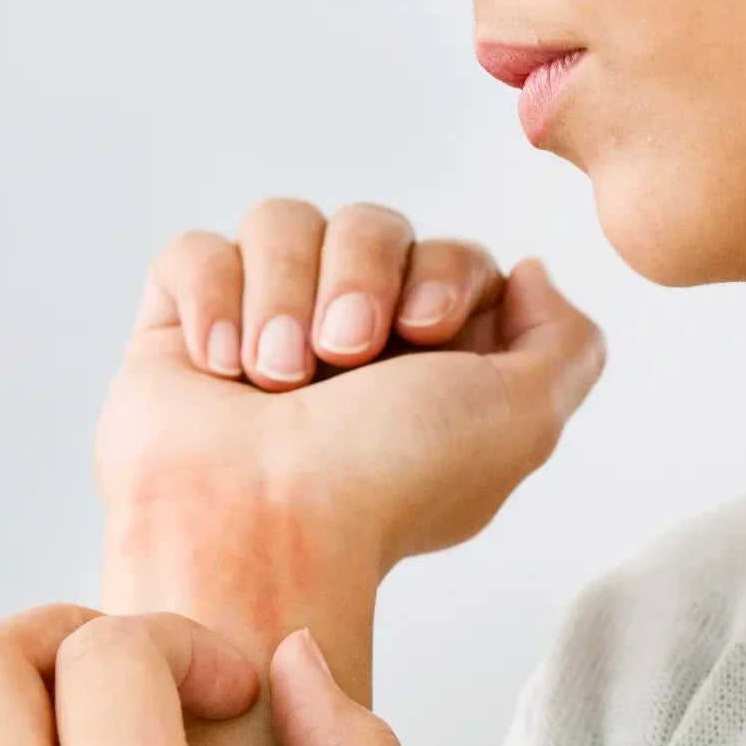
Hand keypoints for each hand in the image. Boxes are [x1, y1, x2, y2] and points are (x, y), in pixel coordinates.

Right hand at [98, 200, 606, 577]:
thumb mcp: (525, 416)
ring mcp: (262, 329)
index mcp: (431, 363)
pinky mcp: (180, 329)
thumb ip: (566, 342)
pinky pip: (196, 251)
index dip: (444, 272)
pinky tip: (222, 367)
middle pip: (371, 222)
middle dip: (362, 276)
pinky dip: (212, 297)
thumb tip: (531, 272)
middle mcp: (349, 338)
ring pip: (282, 222)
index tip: (425, 332)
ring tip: (278, 376)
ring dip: (285, 292)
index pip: (450, 254)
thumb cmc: (392, 482)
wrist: (268, 523)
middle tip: (346, 354)